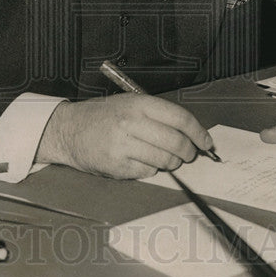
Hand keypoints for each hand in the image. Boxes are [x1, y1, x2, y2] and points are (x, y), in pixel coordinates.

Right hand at [36, 93, 214, 178]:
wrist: (69, 130)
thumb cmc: (103, 117)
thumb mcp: (130, 104)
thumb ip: (159, 115)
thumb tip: (191, 133)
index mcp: (139, 104)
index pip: (180, 119)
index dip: (199, 133)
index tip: (206, 142)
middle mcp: (131, 123)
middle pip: (176, 142)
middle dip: (188, 152)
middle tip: (188, 154)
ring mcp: (123, 145)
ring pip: (165, 161)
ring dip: (171, 163)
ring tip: (164, 158)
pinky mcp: (117, 165)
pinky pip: (148, 172)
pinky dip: (151, 170)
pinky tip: (141, 161)